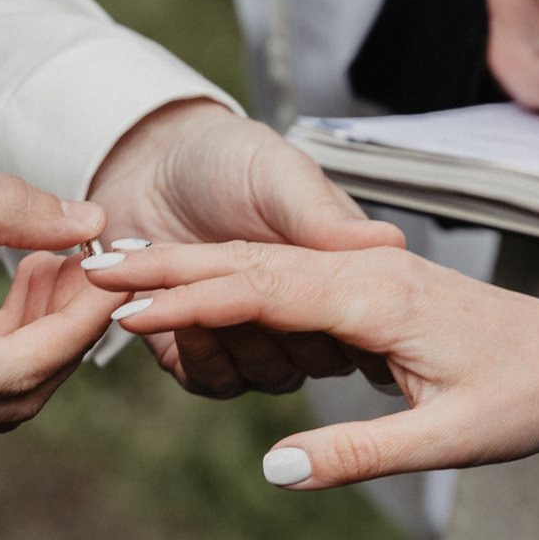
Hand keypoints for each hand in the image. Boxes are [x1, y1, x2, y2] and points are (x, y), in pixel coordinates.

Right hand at [0, 161, 120, 446]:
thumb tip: (91, 220)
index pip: (24, 367)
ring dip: (37, 338)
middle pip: (18, 398)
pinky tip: (18, 284)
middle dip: (68, 330)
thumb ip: (3, 209)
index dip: (82, 317)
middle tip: (94, 259)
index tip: (116, 262)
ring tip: (58, 260)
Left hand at [84, 100, 407, 396]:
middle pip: (310, 357)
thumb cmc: (226, 158)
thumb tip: (385, 242)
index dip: (322, 315)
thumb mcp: (278, 174)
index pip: (350, 318)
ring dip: (223, 340)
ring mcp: (258, 338)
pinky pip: (216, 381)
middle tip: (209, 289)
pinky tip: (157, 312)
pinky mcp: (207, 354)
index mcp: (336, 270)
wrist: (153, 165)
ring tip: (173, 294)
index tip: (277, 290)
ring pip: (265, 374)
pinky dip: (193, 356)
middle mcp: (306, 313)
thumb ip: (320, 215)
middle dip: (262, 328)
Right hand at [86, 239, 538, 477]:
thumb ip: (358, 453)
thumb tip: (274, 470)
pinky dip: (233, 274)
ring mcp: (370, 273)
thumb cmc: (529, 397)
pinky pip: (290, 273)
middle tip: (89, 271)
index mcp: (377, 297)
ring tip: (123, 271)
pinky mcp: (375, 285)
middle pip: (247, 262)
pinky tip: (200, 285)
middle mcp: (366, 272)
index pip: (259, 289)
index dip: (186, 301)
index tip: (122, 312)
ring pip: (264, 261)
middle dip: (167, 266)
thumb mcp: (449, 442)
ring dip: (192, 265)